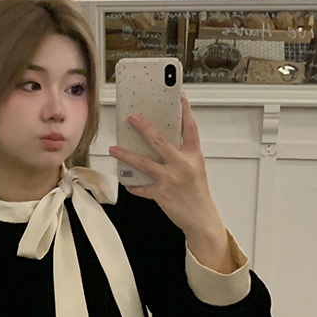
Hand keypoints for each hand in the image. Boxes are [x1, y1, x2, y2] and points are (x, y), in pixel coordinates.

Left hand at [109, 92, 232, 270]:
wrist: (202, 219)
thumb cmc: (197, 193)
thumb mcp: (196, 168)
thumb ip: (182, 154)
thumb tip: (161, 142)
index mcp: (194, 156)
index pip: (191, 129)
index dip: (186, 112)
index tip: (180, 98)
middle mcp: (182, 165)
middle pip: (161, 141)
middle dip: (145, 128)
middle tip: (133, 117)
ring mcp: (171, 180)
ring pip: (144, 163)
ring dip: (127, 155)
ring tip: (114, 149)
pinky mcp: (161, 194)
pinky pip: (141, 188)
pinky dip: (133, 185)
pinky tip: (127, 181)